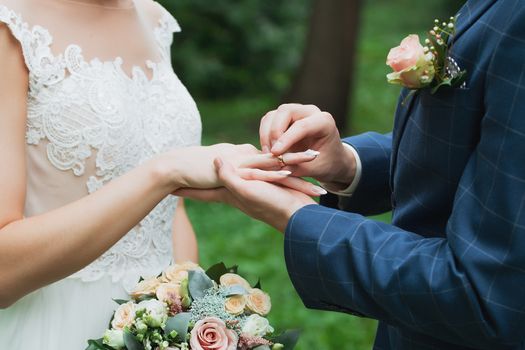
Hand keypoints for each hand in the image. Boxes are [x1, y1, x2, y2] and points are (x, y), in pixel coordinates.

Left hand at [160, 143, 321, 192]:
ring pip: (228, 180)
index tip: (167, 189)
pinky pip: (246, 175)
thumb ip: (230, 176)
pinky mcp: (263, 186)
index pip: (202, 193)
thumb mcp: (248, 190)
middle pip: (211, 187)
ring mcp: (250, 191)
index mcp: (230, 195)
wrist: (299, 215)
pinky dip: (239, 170)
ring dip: (216, 176)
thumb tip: (214, 160)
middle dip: (197, 183)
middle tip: (182, 177)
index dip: (185, 191)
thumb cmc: (273, 204)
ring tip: (207, 171)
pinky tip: (242, 167)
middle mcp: (237, 193)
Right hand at [260, 104, 356, 188]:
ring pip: (272, 115)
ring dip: (266, 134)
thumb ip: (297, 167)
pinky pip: (268, 121)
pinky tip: (268, 151)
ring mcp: (295, 112)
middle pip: (284, 112)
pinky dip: (264, 135)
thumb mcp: (315, 170)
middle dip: (274, 132)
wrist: (330, 160)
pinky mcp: (284, 118)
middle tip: (272, 154)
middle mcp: (310, 112)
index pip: (302, 126)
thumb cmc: (326, 165)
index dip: (286, 139)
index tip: (275, 154)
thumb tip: (278, 167)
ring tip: (269, 155)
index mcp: (324, 122)